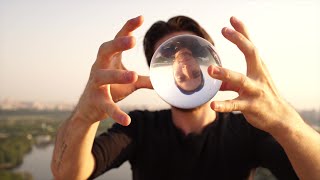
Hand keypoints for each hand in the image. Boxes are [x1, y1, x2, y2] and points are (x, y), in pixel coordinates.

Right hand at [75, 16, 151, 125]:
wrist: (89, 109)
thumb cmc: (110, 90)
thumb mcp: (129, 83)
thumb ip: (145, 80)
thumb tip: (163, 79)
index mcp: (110, 60)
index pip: (118, 40)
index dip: (127, 28)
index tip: (140, 18)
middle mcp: (100, 67)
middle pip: (105, 50)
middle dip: (117, 44)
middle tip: (132, 40)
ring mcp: (96, 84)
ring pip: (103, 77)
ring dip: (117, 75)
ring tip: (133, 75)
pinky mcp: (96, 101)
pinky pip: (106, 106)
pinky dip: (116, 113)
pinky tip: (127, 121)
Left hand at [208, 16, 300, 133]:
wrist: (279, 117)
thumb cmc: (263, 96)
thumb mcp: (250, 84)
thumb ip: (231, 82)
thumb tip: (215, 82)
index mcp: (258, 68)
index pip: (251, 46)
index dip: (242, 32)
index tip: (232, 20)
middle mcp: (258, 76)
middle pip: (251, 53)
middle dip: (239, 40)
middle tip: (225, 30)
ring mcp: (255, 90)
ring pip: (240, 80)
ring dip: (225, 74)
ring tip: (211, 69)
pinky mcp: (251, 106)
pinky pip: (235, 105)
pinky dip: (224, 105)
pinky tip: (213, 105)